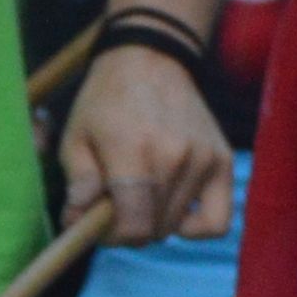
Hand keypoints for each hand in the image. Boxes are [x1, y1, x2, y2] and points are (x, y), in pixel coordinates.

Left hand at [60, 44, 233, 244]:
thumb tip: (78, 222)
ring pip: (177, 225)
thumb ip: (77, 184)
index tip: (99, 224)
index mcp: (134, 152)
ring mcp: (203, 160)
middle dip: (128, 228)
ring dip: (155, 221)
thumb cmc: (105, 101)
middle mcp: (175, 158)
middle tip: (114, 205)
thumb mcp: (75, 137)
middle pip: (154, 230)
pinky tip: (176, 211)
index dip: (112, 237)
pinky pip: (217, 222)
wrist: (150, 59)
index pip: (133, 227)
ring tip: (140, 193)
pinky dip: (195, 227)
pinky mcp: (221, 161)